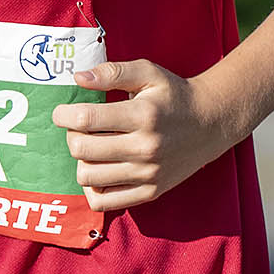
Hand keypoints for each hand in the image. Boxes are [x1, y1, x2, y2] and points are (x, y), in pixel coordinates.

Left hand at [49, 59, 238, 212]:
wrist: (211, 123)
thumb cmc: (174, 95)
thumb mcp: (148, 73)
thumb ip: (112, 72)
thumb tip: (78, 78)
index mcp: (143, 115)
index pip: (86, 118)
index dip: (63, 115)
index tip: (62, 113)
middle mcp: (146, 147)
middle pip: (82, 149)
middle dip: (71, 136)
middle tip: (78, 129)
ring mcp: (149, 174)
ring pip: (88, 176)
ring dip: (81, 160)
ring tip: (91, 148)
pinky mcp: (151, 192)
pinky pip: (105, 201)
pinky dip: (93, 187)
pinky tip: (100, 169)